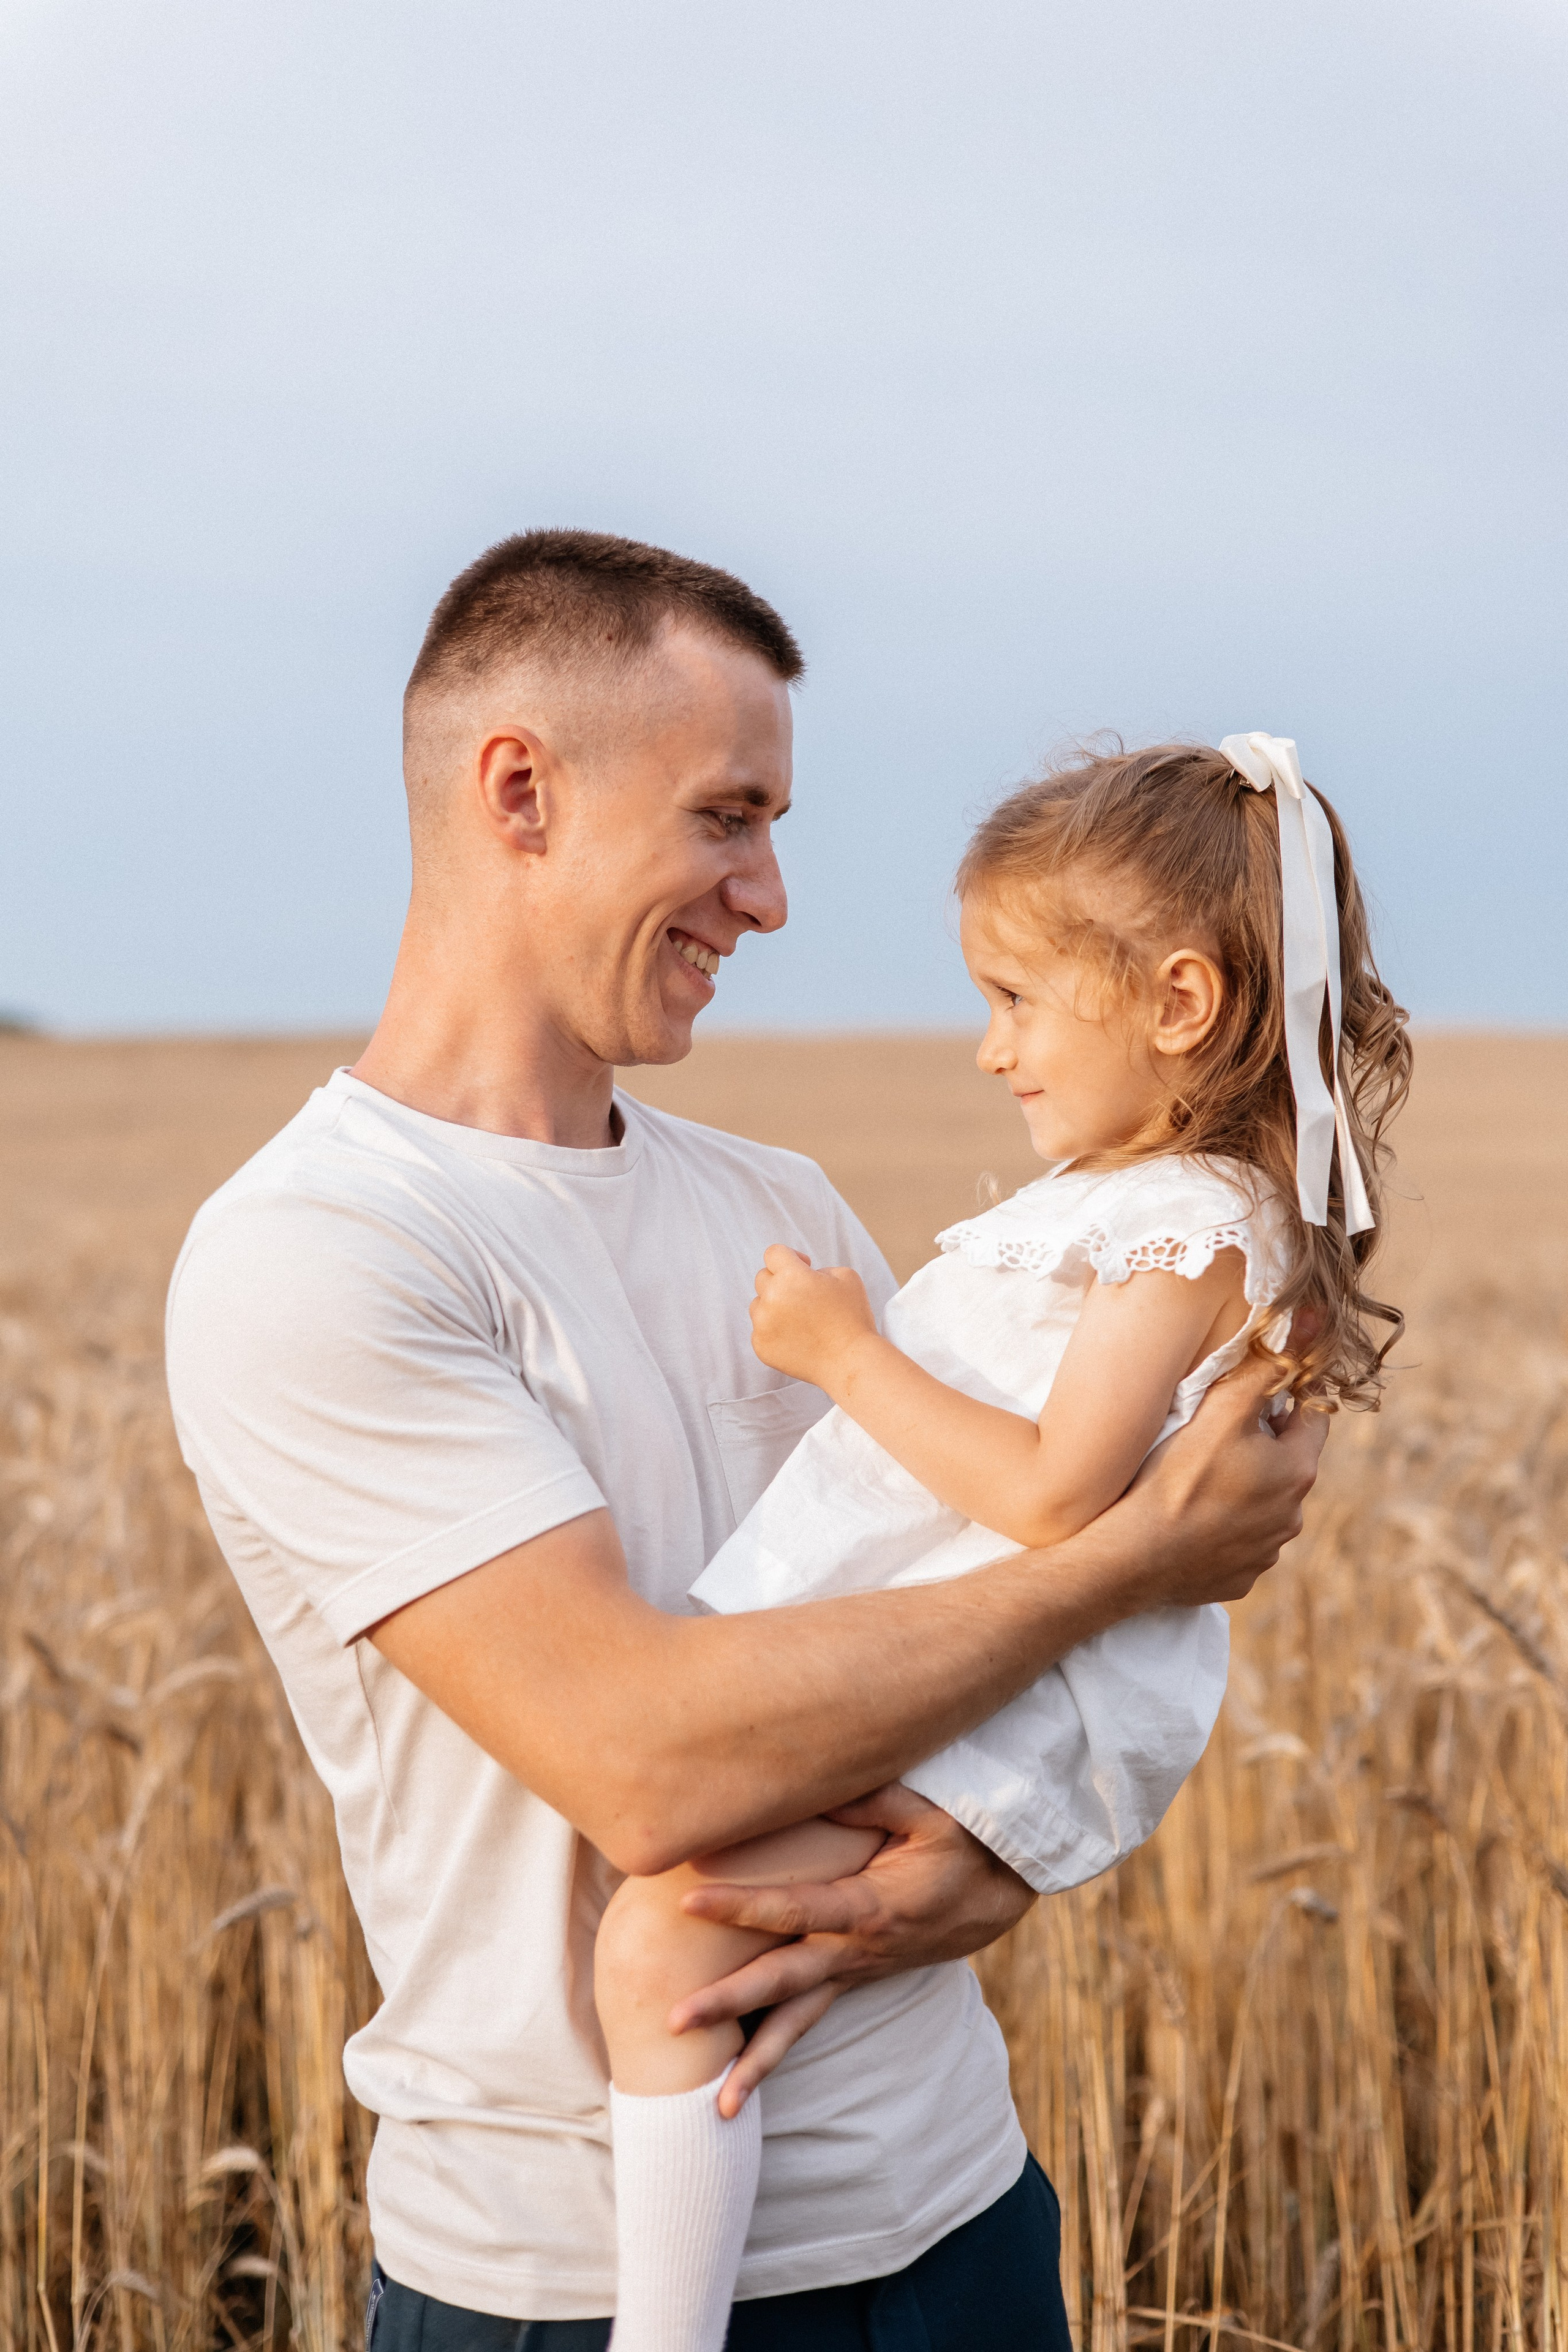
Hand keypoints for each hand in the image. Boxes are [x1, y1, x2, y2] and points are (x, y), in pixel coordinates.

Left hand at [668, 1783, 1034, 2113]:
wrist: (999, 1894)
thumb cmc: (963, 1846)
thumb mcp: (928, 1815)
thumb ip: (871, 1801)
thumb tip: (812, 1784)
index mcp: (868, 1908)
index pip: (794, 1909)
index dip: (742, 1906)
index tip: (689, 1900)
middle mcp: (856, 1951)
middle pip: (783, 1982)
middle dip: (728, 2003)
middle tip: (673, 2020)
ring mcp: (854, 1971)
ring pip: (798, 2021)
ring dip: (755, 2062)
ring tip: (716, 2107)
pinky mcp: (854, 1977)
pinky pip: (809, 2018)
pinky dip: (777, 2052)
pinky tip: (740, 2082)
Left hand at [749, 1245, 877, 1387]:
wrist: (851, 1362)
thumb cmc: (852, 1319)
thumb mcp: (846, 1277)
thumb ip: (819, 1268)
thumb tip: (803, 1273)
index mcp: (791, 1276)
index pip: (774, 1253)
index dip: (790, 1256)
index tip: (804, 1267)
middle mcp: (772, 1298)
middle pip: (763, 1278)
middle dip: (781, 1281)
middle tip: (805, 1296)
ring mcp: (763, 1324)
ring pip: (758, 1304)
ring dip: (774, 1306)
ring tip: (801, 1319)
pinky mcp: (761, 1346)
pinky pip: (760, 1329)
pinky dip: (774, 1330)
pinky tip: (798, 1337)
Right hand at [1108, 1347, 1328, 1613]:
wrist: (1134, 1558)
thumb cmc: (1177, 1477)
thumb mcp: (1222, 1410)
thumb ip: (1266, 1366)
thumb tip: (1311, 1319)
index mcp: (1296, 1472)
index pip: (1310, 1418)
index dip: (1285, 1397)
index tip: (1256, 1390)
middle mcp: (1292, 1516)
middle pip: (1285, 1463)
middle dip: (1260, 1444)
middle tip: (1214, 1433)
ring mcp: (1266, 1552)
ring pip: (1262, 1505)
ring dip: (1241, 1488)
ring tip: (1196, 1477)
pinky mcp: (1240, 1578)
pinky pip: (1238, 1543)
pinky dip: (1221, 1528)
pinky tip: (1189, 1517)